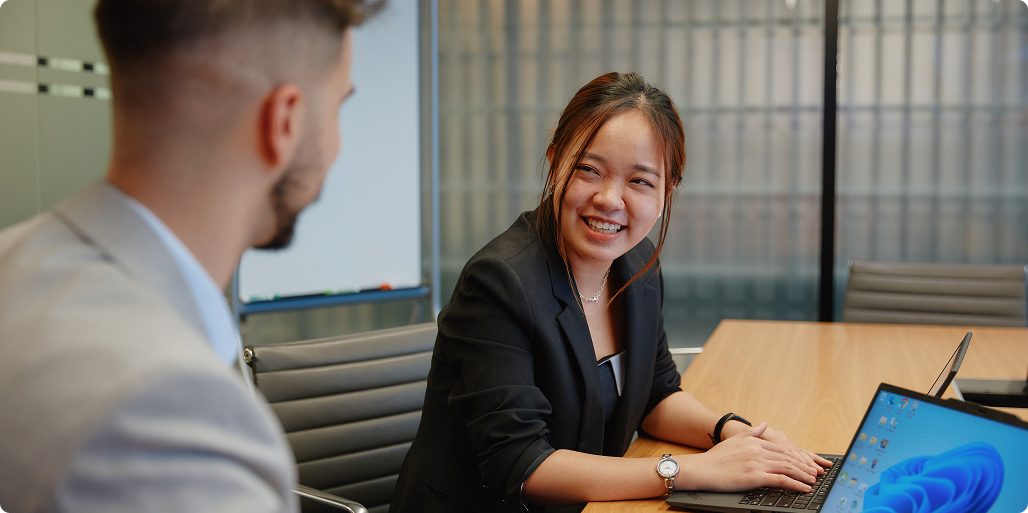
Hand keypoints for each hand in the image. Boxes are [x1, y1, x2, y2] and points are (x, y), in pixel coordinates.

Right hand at [677, 422, 817, 492]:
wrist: (703, 469)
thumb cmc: (716, 458)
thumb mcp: (735, 440)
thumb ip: (752, 432)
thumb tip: (765, 423)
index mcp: (754, 441)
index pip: (780, 448)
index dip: (795, 456)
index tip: (804, 462)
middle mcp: (757, 450)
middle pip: (787, 458)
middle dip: (803, 466)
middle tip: (814, 473)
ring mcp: (757, 463)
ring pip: (787, 468)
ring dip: (803, 475)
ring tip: (812, 481)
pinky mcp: (755, 476)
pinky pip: (781, 480)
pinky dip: (795, 484)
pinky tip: (803, 488)